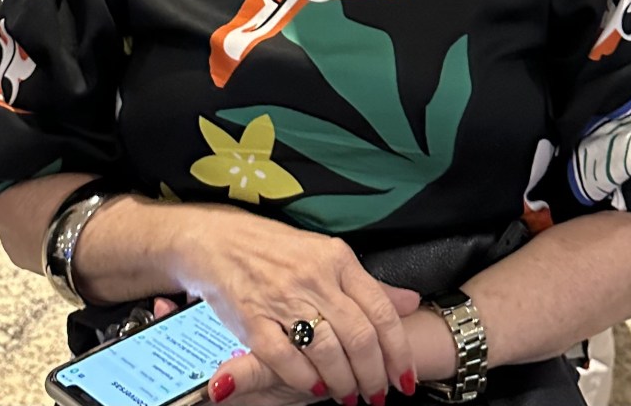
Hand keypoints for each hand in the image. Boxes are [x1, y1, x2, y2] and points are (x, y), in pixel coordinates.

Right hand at [174, 210, 417, 404]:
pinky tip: (316, 387)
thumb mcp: (327, 257)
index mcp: (336, 259)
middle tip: (378, 394)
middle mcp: (313, 277)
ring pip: (327, 351)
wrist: (220, 240)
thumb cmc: (278, 251)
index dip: (398, 350)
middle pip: (358, 336)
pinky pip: (286, 359)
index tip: (405, 376)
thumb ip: (368, 285)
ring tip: (349, 396)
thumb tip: (410, 303)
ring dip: (344, 383)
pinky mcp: (252, 319)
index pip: (380, 310)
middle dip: (374, 375)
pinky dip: (305, 380)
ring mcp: (282, 298)